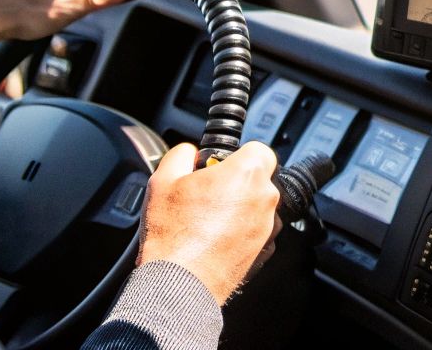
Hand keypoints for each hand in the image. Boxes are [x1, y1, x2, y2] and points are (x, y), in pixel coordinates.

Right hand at [138, 142, 283, 304]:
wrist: (179, 282)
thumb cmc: (173, 234)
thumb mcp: (163, 179)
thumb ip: (182, 154)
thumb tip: (190, 152)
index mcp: (246, 173)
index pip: (259, 149)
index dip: (238, 155)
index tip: (221, 165)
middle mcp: (265, 198)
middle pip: (258, 179)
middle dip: (236, 183)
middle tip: (207, 194)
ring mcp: (268, 227)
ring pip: (257, 206)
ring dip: (239, 208)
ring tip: (206, 220)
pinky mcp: (264, 251)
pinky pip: (256, 231)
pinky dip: (240, 232)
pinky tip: (214, 239)